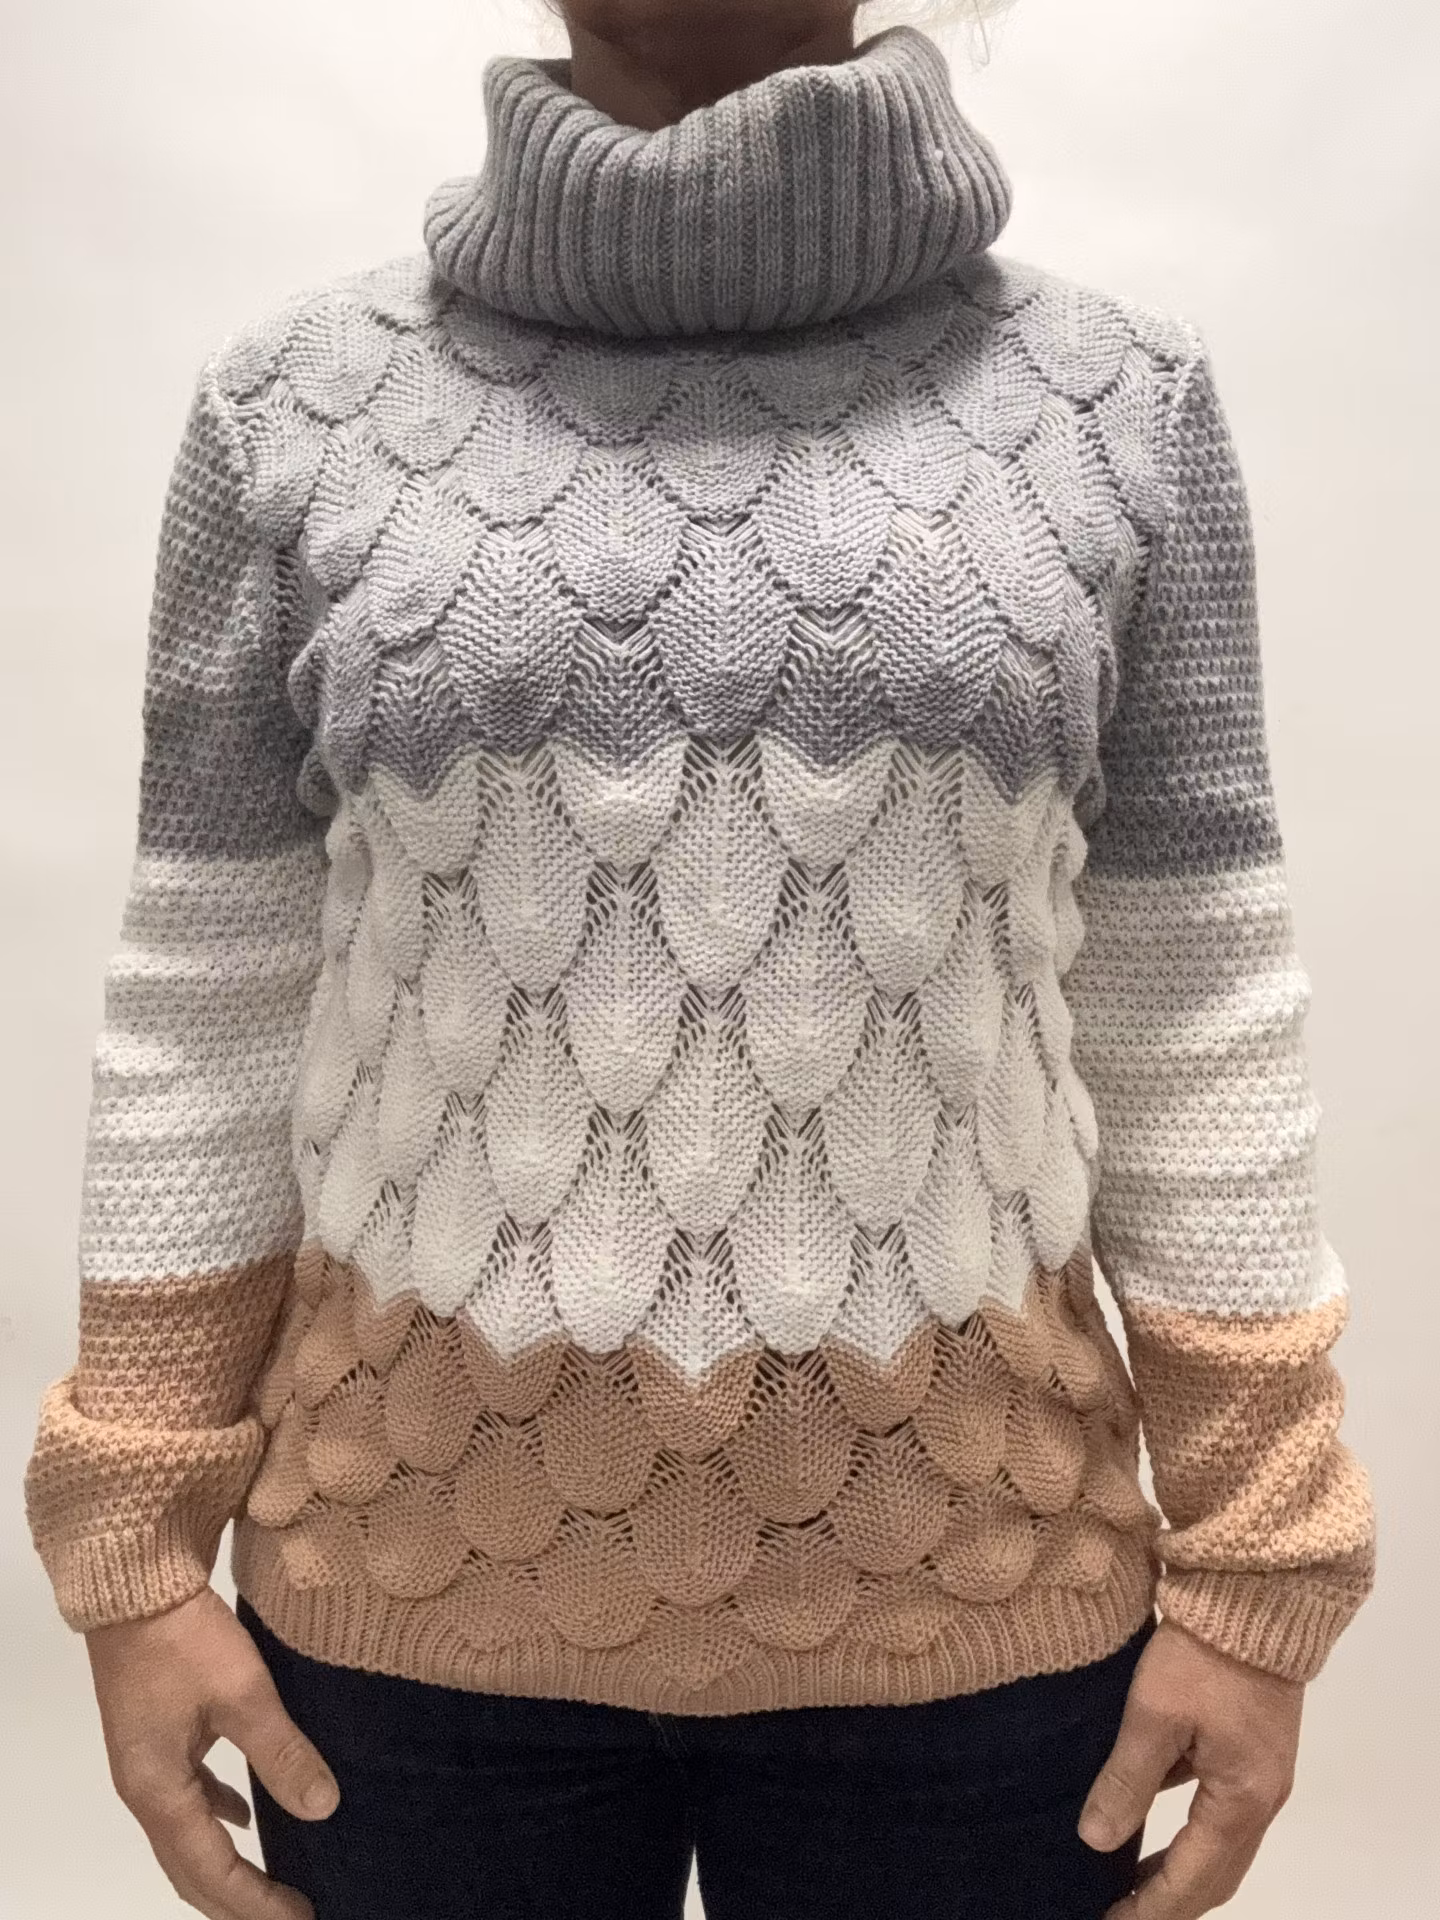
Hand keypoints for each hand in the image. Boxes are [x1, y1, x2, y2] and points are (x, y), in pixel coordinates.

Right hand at [85, 1585, 338, 1919]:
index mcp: (158, 1792)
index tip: (300, 1919)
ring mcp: (146, 1765)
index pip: (210, 1873)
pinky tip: (247, 1815)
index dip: (256, 1903)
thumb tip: (323, 1808)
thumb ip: (283, 1754)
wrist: (135, 1588)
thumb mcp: (244, 1696)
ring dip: (227, 1864)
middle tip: (290, 1914)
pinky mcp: (155, 1739)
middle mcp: (145, 1790)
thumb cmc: (185, 1640)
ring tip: (273, 1881)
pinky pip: (187, 1800)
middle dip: (238, 1900)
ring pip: (187, 1837)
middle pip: (189, 1869)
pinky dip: (218, 1819)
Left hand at [1078, 1618, 1303, 1917]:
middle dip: (1170, 1899)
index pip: (1194, 1878)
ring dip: (1179, 1865)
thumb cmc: (1204, 1653)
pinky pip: (1217, 1806)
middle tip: (1120, 1911)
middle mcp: (1261, 1797)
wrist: (1256, 1595)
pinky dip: (1186, 1826)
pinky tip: (1145, 1813)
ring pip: (1219, 1842)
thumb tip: (1096, 1840)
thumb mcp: (1154, 1713)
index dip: (1152, 1908)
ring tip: (1127, 1875)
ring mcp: (1261, 1772)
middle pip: (1217, 1873)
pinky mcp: (1252, 1747)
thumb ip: (1126, 1780)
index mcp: (1242, 1799)